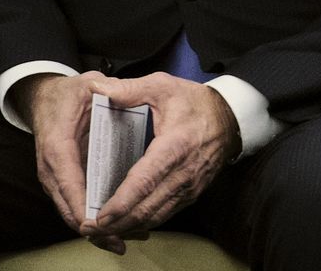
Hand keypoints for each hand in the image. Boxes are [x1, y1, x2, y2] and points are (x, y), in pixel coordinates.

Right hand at [14, 71, 109, 235]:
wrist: (45, 100)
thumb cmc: (68, 94)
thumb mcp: (86, 85)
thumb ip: (101, 87)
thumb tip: (110, 88)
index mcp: (57, 146)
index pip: (67, 181)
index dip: (81, 205)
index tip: (98, 223)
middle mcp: (52, 169)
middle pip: (68, 207)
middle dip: (93, 228)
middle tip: (120, 239)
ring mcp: (55, 179)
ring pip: (71, 213)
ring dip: (96, 231)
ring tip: (123, 241)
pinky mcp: (62, 183)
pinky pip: (76, 207)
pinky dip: (93, 222)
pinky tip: (116, 233)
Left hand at [83, 74, 239, 252]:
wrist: (232, 119)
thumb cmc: (195, 102)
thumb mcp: (163, 86)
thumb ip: (129, 90)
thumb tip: (97, 89)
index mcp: (174, 146)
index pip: (145, 181)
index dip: (122, 202)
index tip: (99, 217)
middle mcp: (183, 173)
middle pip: (147, 208)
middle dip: (117, 223)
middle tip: (89, 230)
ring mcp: (189, 188)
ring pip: (156, 217)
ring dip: (128, 227)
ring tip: (101, 232)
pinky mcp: (191, 194)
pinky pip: (165, 215)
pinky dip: (143, 223)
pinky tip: (124, 224)